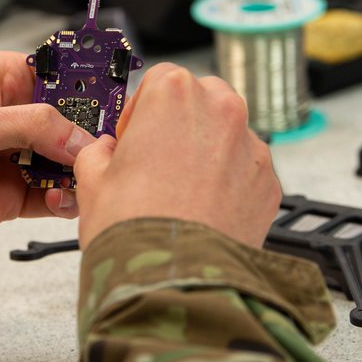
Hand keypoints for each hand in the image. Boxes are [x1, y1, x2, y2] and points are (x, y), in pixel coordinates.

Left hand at [0, 51, 94, 256]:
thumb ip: (33, 129)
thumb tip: (82, 138)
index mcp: (0, 80)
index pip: (63, 77)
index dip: (93, 91)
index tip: (120, 109)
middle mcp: (9, 117)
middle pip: (71, 125)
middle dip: (91, 140)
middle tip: (108, 155)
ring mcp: (8, 159)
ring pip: (65, 164)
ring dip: (78, 174)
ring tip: (82, 183)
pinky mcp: (4, 198)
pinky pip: (48, 197)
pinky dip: (63, 202)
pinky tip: (64, 202)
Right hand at [73, 63, 280, 248]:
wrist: (173, 282)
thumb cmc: (134, 229)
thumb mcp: (91, 180)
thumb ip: (98, 153)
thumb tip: (105, 154)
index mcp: (174, 94)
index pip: (159, 79)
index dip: (141, 110)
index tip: (132, 137)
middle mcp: (221, 111)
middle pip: (201, 99)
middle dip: (180, 124)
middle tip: (156, 161)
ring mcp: (251, 147)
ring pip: (227, 135)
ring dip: (207, 152)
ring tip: (179, 193)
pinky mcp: (269, 183)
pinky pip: (245, 171)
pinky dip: (228, 184)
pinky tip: (202, 212)